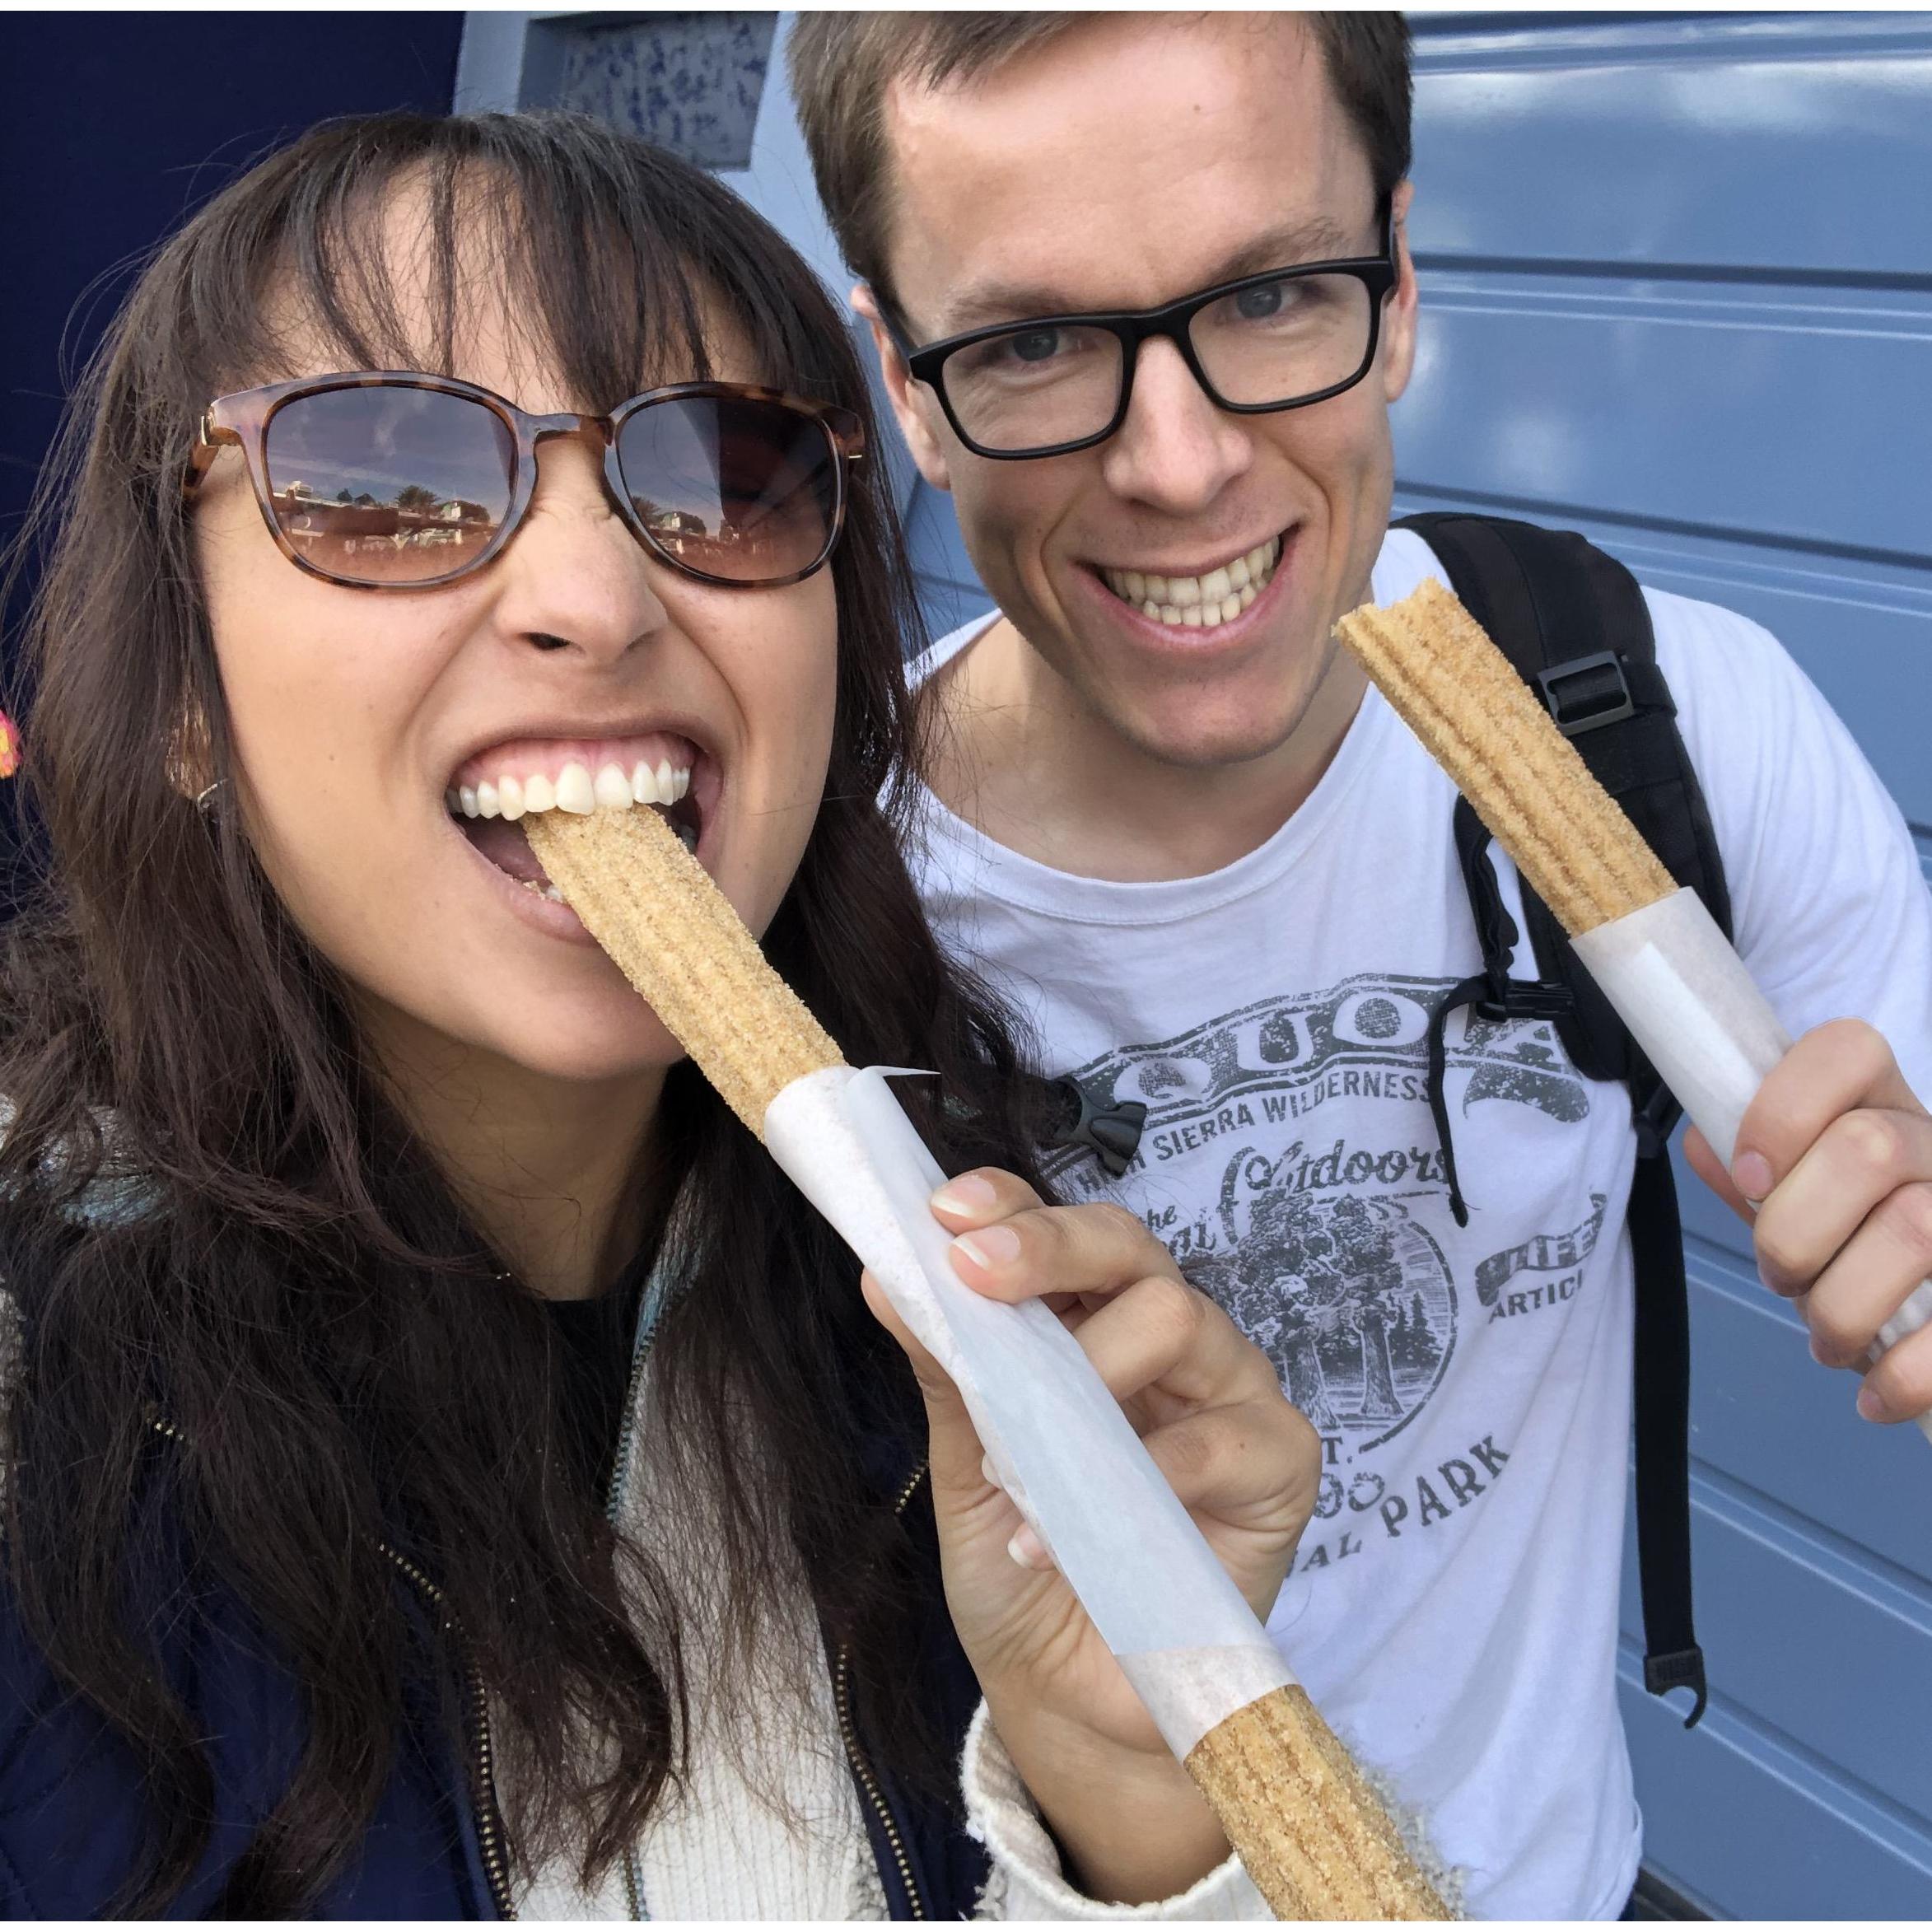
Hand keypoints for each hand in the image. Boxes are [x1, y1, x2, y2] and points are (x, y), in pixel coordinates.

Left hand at [861, 1166, 1317, 1903]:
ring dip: (1085, 1371)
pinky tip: (1056, 1531)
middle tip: (975, 1270)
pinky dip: (1131, 1478)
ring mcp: (1232, 1393)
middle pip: (1132, 1245)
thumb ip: (948, 1374)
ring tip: (1017, 1455)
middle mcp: (1170, 1338)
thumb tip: (887, 1277)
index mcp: (1096, 1320)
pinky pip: (1217, 1440)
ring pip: (1179, 1316)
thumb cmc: (1024, 1567)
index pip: (1067, 1232)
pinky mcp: (1279, 1464)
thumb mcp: (966, 1469)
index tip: (945, 1212)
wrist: (1070, 1699)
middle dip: (1049, 1246)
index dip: (1013, 1205)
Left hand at [1683, 1018, 1931, 1423]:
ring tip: (1825, 1336)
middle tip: (1780, 1274)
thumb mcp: (1799, 1190)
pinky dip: (1904, 1374)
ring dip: (1841, 1305)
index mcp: (1879, 1102)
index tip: (1749, 1177)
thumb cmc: (1852, 1232)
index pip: (1846, 1050)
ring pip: (1914, 1232)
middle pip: (1868, 1151)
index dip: (1784, 1111)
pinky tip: (1873, 1393)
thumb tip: (1707, 1147)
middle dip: (1796, 1230)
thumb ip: (1751, 1168)